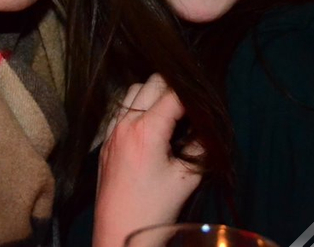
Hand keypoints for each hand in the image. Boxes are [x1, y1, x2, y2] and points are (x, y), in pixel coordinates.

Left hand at [93, 74, 202, 246]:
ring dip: (153, 94)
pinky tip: (149, 125)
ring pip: (133, 91)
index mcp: (147, 130)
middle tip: (190, 108)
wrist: (119, 233)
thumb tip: (207, 125)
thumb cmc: (154, 208)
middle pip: (153, 82)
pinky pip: (120, 109)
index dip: (194, 94)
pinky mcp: (105, 142)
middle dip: (175, 89)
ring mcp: (112, 131)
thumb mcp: (187, 177)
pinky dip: (136, 107)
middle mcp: (126, 123)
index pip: (175, 93)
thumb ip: (201, 145)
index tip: (205, 101)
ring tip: (170, 114)